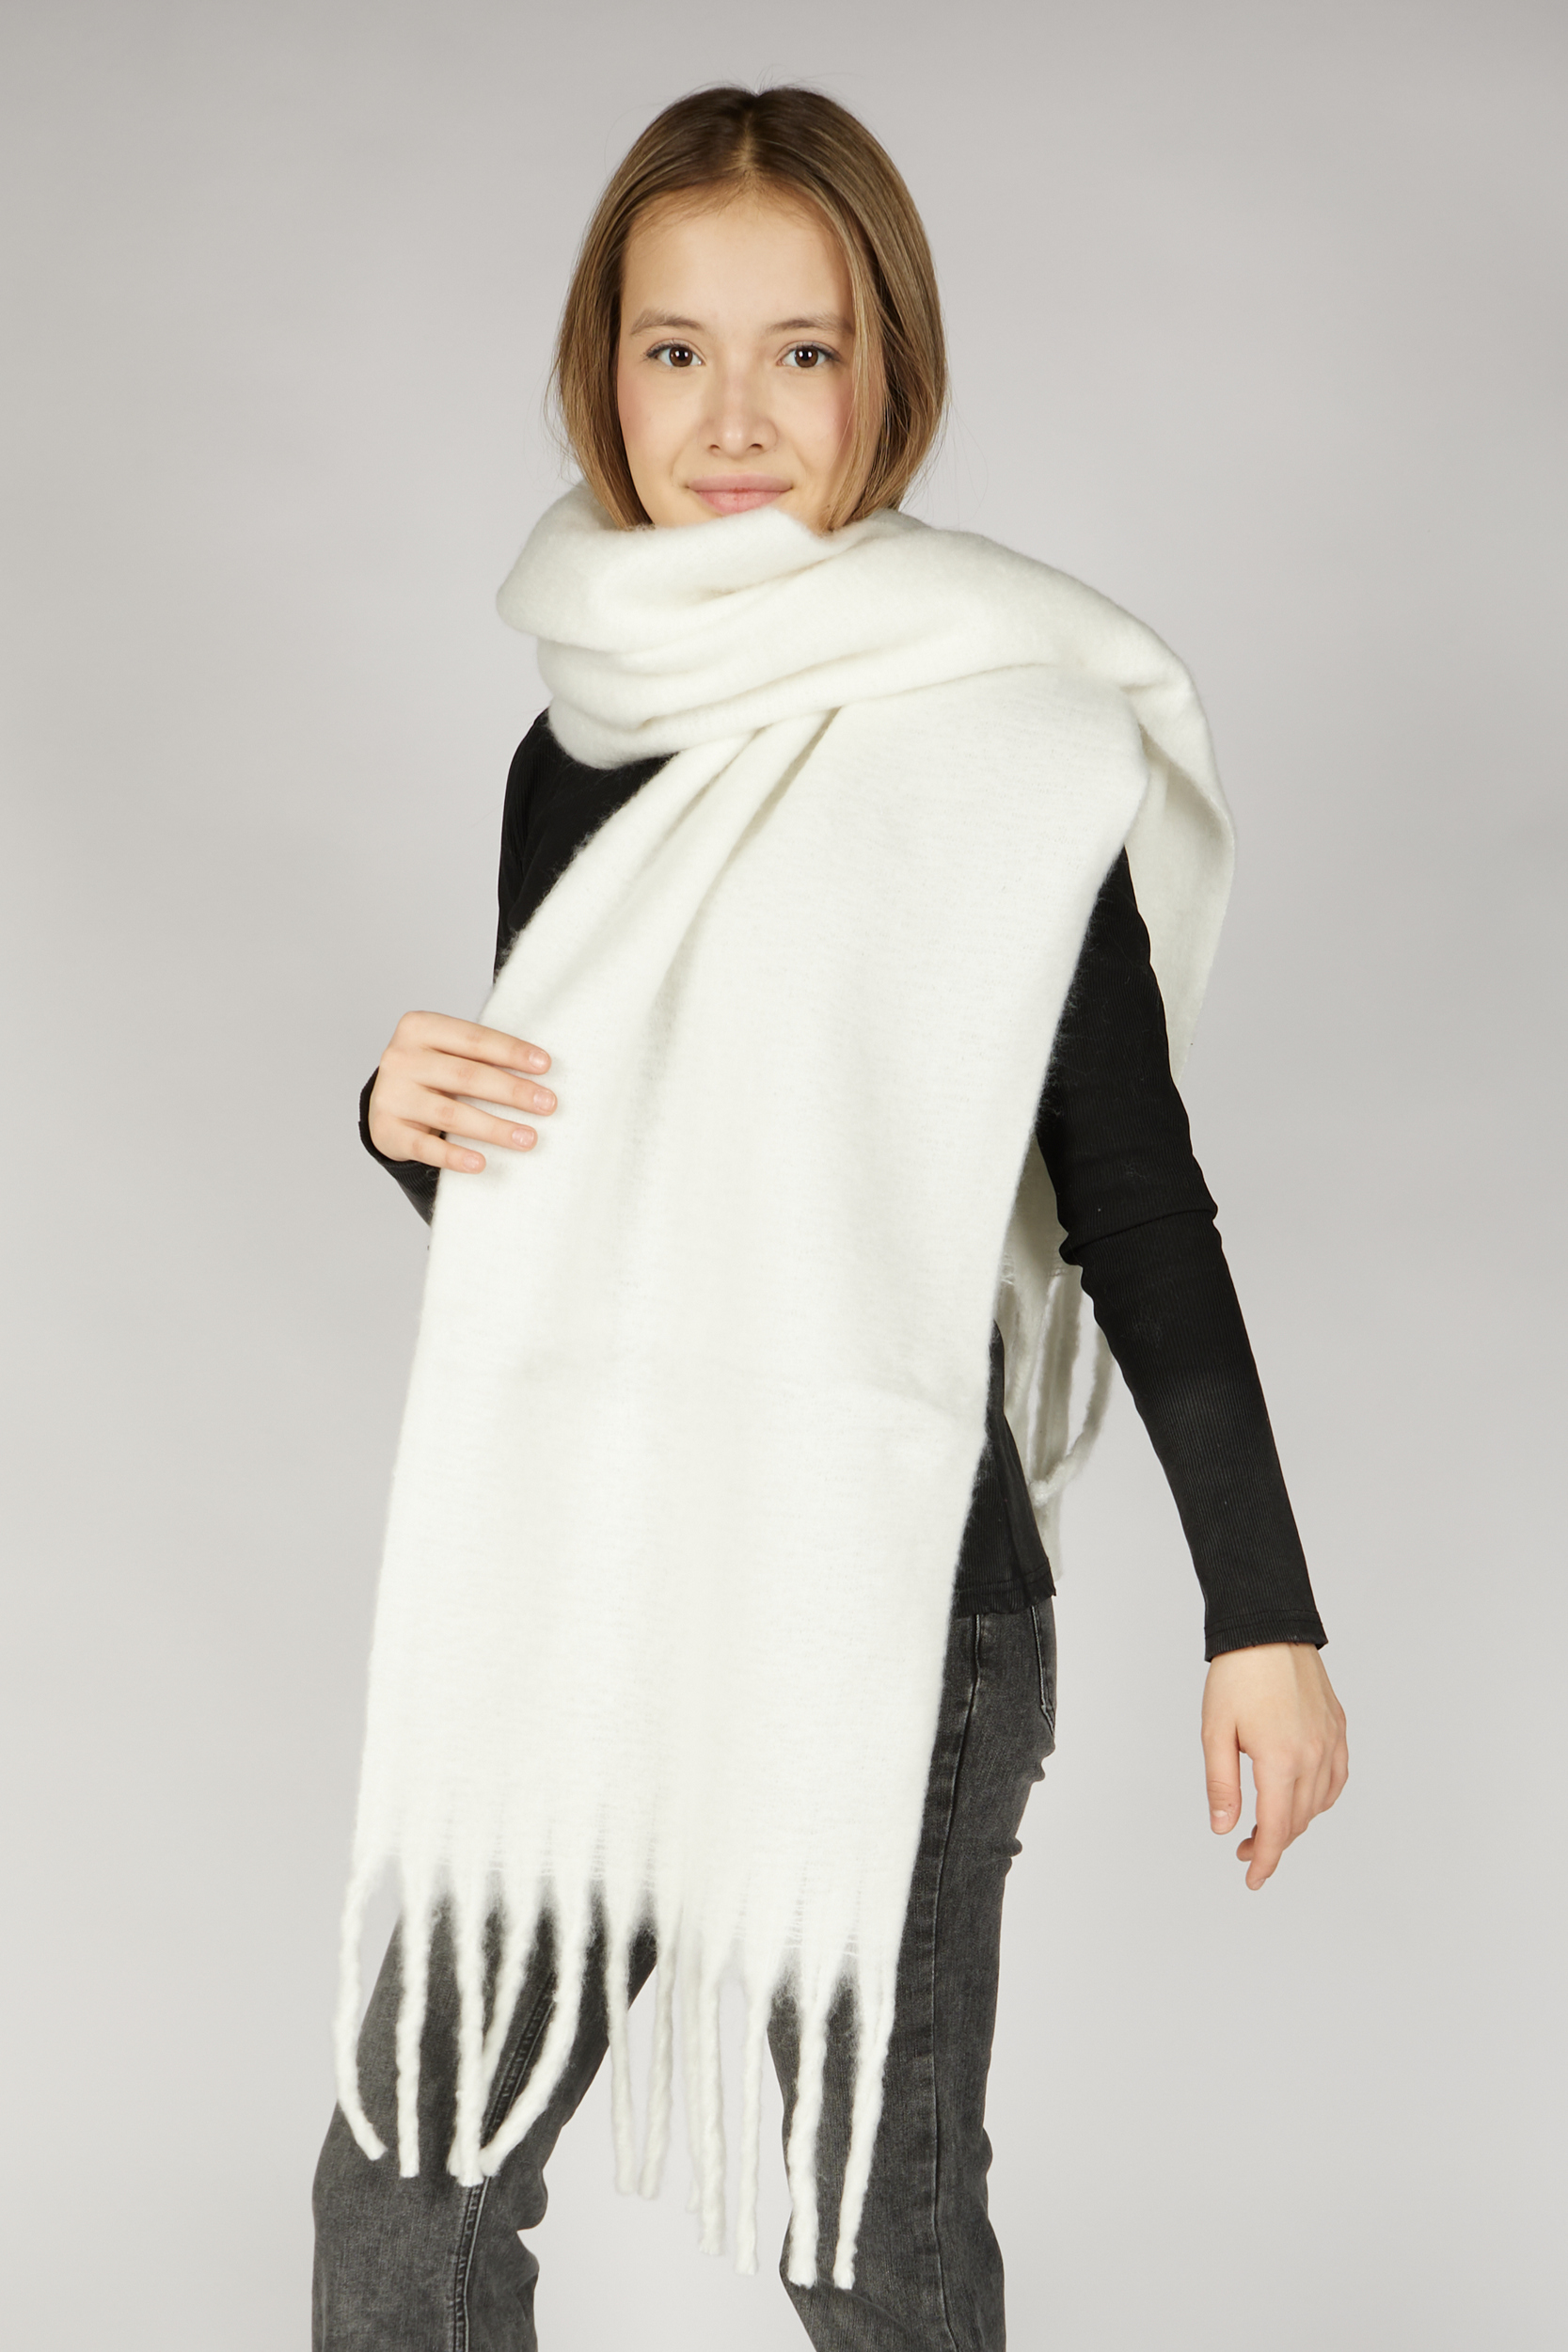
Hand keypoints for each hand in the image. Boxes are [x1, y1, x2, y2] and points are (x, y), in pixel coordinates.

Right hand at [367, 1010, 555, 1172]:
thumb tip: (541, 1071)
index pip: (473, 1038)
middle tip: (548, 1105)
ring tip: (528, 1138)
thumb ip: (482, 1056)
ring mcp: (391, 1096)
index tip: (546, 1066)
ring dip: (494, 1128)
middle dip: (512, 1091)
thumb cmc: (432, 1074)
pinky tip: (480, 1163)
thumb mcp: (449, 1054)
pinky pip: (425, 1147)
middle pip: (466, 1076)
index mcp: (419, 1028)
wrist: (386, 1103)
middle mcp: (401, 1058)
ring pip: (451, 1114)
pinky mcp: (387, 1131)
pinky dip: (454, 1156)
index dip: (511, 1051)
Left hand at [1201, 1643, 1347, 1889]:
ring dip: (1294, 1822)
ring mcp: (1331, 1742)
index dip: (1263, 1860)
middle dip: (1272, 1843)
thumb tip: (1223, 1828)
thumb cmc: (1237, 1675)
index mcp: (1281, 1760)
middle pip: (1297, 1821)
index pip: (1275, 1829)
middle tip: (1243, 1848)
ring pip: (1318, 1804)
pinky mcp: (1338, 1729)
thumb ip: (1221, 1785)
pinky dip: (1319, 1799)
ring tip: (1266, 1824)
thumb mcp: (1215, 1732)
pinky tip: (1301, 1798)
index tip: (1252, 1879)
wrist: (1268, 1629)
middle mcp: (1314, 1756)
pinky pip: (1336, 1779)